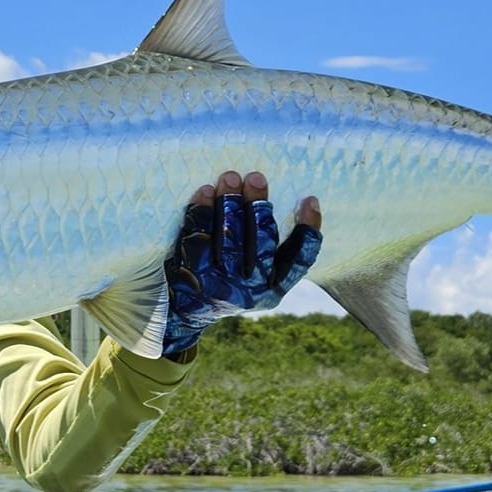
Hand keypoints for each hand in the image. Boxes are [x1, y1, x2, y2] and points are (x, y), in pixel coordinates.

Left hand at [161, 171, 321, 356]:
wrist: (181, 314)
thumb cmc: (226, 284)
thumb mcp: (255, 281)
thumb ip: (271, 255)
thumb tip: (286, 204)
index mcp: (273, 290)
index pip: (299, 261)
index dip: (308, 231)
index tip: (309, 200)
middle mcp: (251, 290)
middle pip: (262, 243)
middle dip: (260, 206)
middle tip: (256, 177)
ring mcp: (221, 283)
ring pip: (230, 237)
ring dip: (230, 203)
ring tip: (230, 177)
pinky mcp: (193, 275)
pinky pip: (198, 237)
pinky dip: (201, 212)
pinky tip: (204, 192)